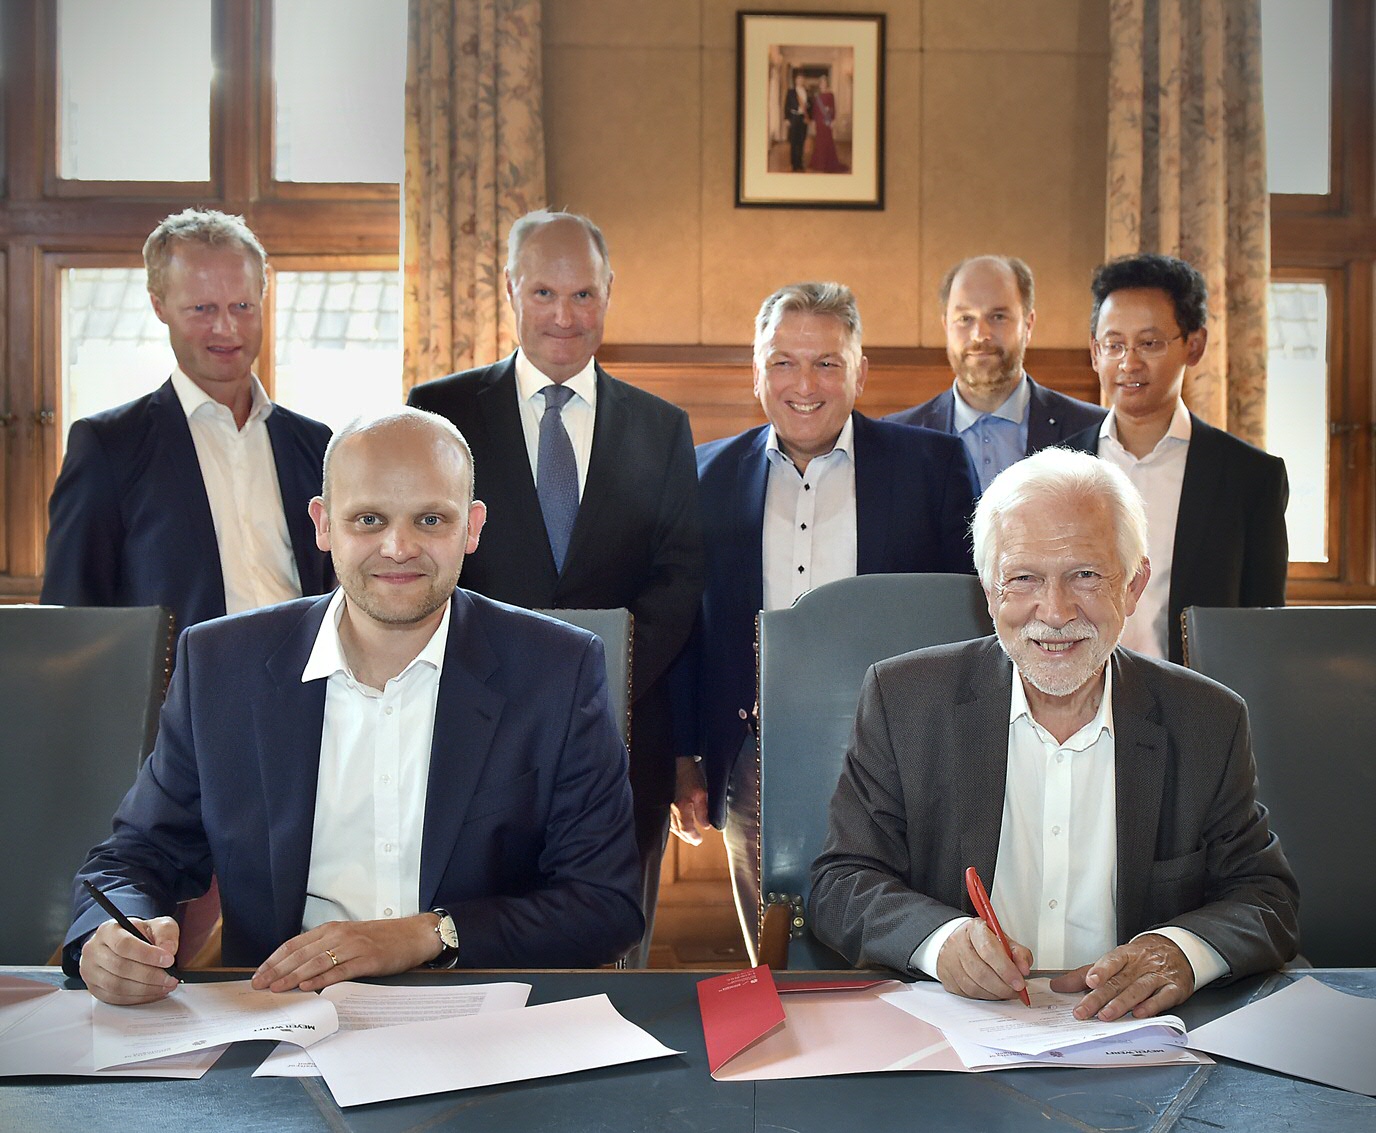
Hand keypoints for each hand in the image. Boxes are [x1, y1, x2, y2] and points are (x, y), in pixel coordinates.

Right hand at [79, 916, 179, 1004]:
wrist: (126, 944)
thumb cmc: (140, 934)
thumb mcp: (157, 925)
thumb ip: (165, 933)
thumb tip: (169, 949)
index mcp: (108, 930)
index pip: (124, 944)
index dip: (147, 954)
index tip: (168, 960)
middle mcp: (94, 950)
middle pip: (120, 967)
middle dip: (149, 975)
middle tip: (170, 977)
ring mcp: (90, 971)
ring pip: (116, 986)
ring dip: (145, 989)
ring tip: (165, 985)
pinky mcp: (94, 988)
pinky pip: (115, 998)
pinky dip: (137, 998)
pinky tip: (153, 992)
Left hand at [251, 915, 441, 992]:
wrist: (412, 935)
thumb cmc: (380, 939)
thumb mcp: (349, 937)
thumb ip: (325, 948)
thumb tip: (297, 968)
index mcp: (332, 929)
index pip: (295, 944)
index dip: (274, 959)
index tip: (259, 973)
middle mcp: (339, 935)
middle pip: (301, 954)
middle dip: (277, 970)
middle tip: (259, 984)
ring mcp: (353, 947)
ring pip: (316, 962)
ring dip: (293, 976)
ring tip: (277, 988)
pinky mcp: (367, 960)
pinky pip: (340, 971)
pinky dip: (321, 979)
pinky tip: (307, 986)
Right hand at [669, 756, 708, 845]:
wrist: (678, 762)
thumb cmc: (690, 775)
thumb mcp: (702, 793)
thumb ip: (703, 811)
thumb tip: (706, 826)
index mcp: (681, 807)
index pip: (686, 829)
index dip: (693, 837)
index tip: (699, 840)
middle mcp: (671, 809)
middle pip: (678, 830)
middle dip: (686, 837)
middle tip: (695, 840)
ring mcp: (666, 805)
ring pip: (672, 824)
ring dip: (680, 832)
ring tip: (687, 835)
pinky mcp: (664, 800)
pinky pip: (668, 817)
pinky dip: (674, 824)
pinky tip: (678, 823)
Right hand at [936, 918, 1032, 1000]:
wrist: (957, 942)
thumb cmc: (982, 941)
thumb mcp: (1003, 940)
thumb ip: (1018, 952)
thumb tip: (1024, 969)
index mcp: (974, 929)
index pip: (989, 950)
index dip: (1006, 969)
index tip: (1019, 982)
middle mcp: (957, 943)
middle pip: (981, 972)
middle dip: (1003, 986)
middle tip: (1016, 990)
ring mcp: (949, 961)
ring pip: (974, 986)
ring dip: (995, 994)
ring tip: (1006, 991)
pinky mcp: (947, 977)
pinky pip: (967, 993)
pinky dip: (984, 996)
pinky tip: (992, 991)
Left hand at [1050, 933, 1194, 1020]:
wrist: (1177, 950)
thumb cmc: (1140, 958)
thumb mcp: (1114, 961)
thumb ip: (1086, 973)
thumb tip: (1058, 985)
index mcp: (1125, 955)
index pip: (1111, 961)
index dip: (1100, 970)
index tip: (1089, 981)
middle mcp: (1140, 965)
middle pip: (1118, 981)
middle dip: (1099, 998)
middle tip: (1083, 1011)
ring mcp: (1157, 976)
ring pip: (1138, 989)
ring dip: (1121, 1004)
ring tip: (1106, 1015)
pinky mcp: (1173, 989)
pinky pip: (1162, 998)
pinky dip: (1151, 1006)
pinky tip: (1139, 1014)